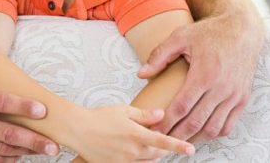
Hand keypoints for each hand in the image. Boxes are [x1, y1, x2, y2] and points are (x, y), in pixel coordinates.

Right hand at [0, 45, 59, 161]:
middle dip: (34, 140)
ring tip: (44, 151)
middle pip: (7, 133)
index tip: (43, 110)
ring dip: (25, 152)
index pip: (0, 102)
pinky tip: (18, 158)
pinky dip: (6, 161)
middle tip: (55, 145)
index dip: (23, 106)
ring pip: (1, 151)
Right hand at [70, 105, 194, 161]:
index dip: (178, 146)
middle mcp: (133, 151)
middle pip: (157, 154)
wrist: (78, 130)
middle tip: (156, 138)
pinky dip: (138, 160)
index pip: (163, 141)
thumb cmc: (99, 117)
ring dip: (149, 154)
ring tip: (140, 143)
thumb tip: (162, 114)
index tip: (191, 150)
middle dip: (160, 148)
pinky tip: (130, 150)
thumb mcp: (123, 110)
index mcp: (136, 134)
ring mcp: (125, 161)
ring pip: (147, 161)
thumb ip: (144, 115)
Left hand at [138, 13, 263, 141]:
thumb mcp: (180, 37)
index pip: (182, 107)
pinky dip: (213, 133)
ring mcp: (234, 96)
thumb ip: (159, 55)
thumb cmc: (209, 32)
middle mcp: (221, 88)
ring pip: (213, 128)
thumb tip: (141, 74)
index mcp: (204, 74)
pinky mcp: (243, 99)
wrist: (241, 30)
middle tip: (161, 142)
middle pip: (196, 123)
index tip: (153, 130)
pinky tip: (199, 134)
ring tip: (178, 141)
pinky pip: (228, 125)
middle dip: (177, 136)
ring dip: (195, 139)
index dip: (166, 122)